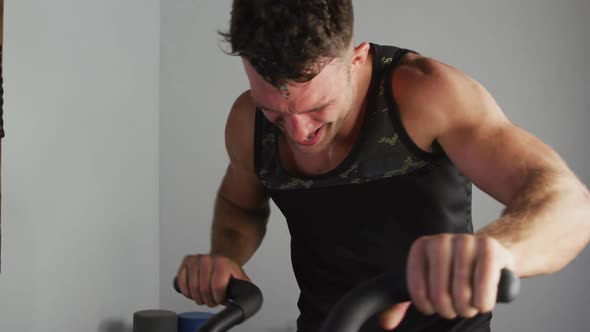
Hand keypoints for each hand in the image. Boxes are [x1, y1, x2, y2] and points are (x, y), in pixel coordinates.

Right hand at [175, 254, 249, 306]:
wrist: (221, 260)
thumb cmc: (229, 272)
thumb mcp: (240, 279)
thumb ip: (244, 289)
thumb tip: (245, 299)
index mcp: (222, 263)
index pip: (217, 288)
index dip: (218, 299)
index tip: (221, 299)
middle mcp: (208, 259)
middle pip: (204, 290)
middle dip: (208, 300)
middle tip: (213, 300)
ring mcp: (196, 259)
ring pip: (192, 288)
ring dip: (198, 298)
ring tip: (205, 296)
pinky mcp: (186, 261)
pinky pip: (181, 283)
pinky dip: (187, 291)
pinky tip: (194, 291)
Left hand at [380, 234, 515, 329]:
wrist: (489, 254)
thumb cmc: (454, 273)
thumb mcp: (427, 283)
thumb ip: (401, 301)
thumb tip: (387, 323)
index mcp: (421, 247)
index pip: (416, 288)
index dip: (427, 306)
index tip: (434, 308)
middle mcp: (440, 240)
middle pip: (439, 293)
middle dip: (448, 310)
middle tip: (455, 309)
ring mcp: (465, 241)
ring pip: (462, 291)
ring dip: (466, 308)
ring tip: (468, 306)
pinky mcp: (489, 247)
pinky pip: (484, 283)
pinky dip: (483, 301)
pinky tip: (482, 302)